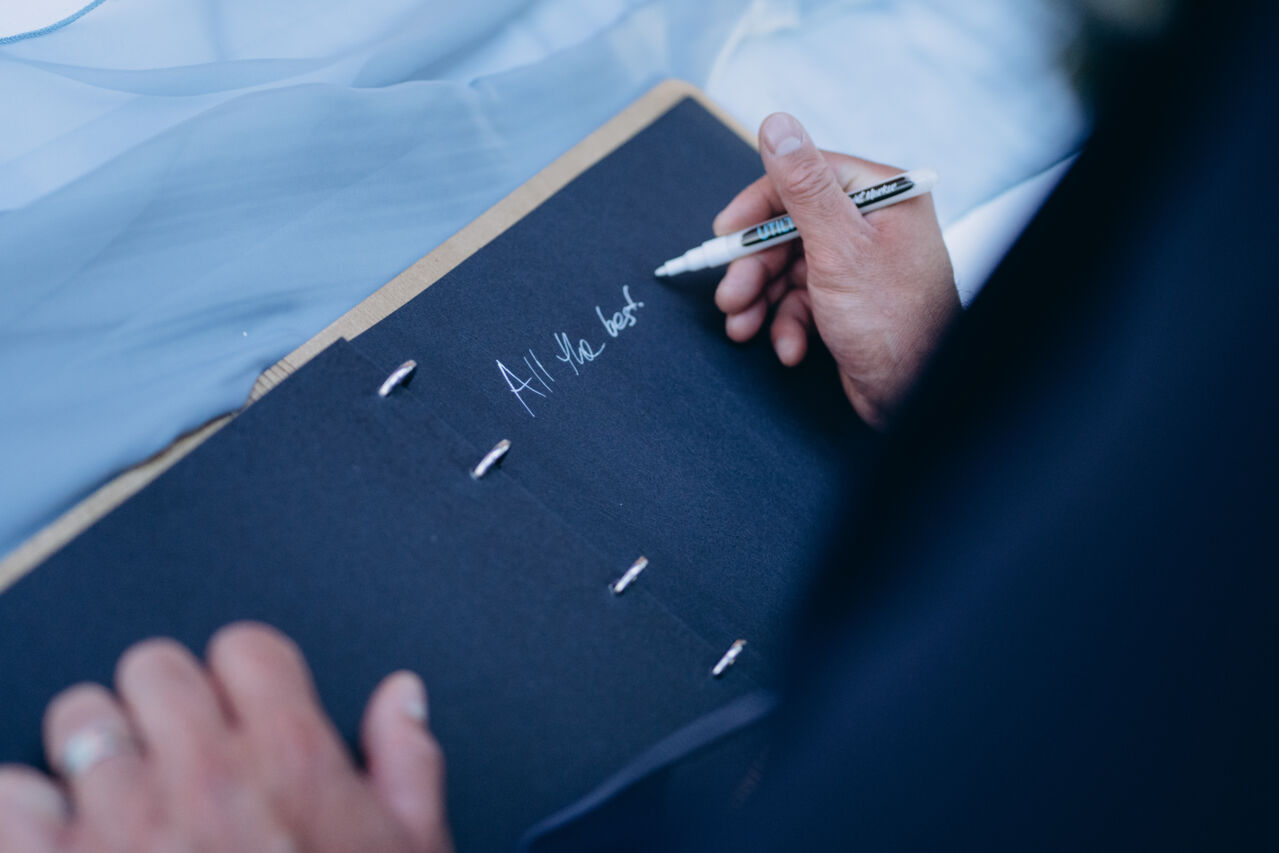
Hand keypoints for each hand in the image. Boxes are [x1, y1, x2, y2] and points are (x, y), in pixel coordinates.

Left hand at [0, 623, 452, 852]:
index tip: (237, 708)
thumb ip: (406, 764)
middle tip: (174, 755)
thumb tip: (401, 698)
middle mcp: (204, 773)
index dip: (241, 676)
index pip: (245, 648)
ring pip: (79, 719)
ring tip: (114, 804)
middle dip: (162, 705)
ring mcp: (122, 822)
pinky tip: (56, 842)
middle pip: (155, 668)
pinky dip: (24, 812)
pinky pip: (9, 794)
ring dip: (92, 755)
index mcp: (292, 758)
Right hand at [714, 113, 958, 428]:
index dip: (758, 207)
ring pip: (788, 269)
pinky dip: (786, 325)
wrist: (919, 398)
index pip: (804, 178)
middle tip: (730, 296)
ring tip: (742, 327)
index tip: (726, 233)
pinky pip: (801, 302)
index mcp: (881, 196)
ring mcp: (860, 265)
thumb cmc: (895, 323)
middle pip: (789, 228)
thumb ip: (802, 185)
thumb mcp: (838, 247)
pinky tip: (788, 348)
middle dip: (754, 268)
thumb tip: (777, 124)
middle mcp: (873, 224)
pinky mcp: (849, 302)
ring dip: (760, 300)